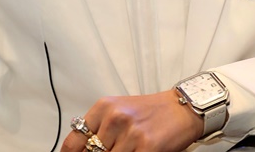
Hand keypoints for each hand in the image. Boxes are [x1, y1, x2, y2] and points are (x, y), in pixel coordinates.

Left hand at [61, 89, 203, 151]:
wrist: (181, 109)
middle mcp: (115, 118)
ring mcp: (130, 134)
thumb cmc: (151, 112)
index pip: (73, 141)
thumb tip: (83, 151)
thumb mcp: (119, 112)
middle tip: (112, 151)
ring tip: (129, 150)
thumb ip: (100, 130)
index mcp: (104, 107)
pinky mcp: (146, 148)